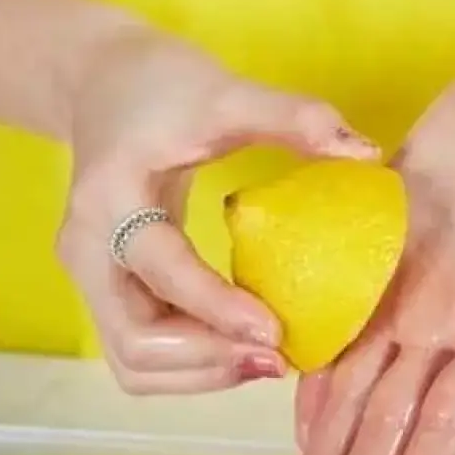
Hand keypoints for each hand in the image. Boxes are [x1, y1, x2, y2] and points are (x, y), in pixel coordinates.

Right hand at [55, 31, 378, 394]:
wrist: (98, 82)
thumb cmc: (159, 85)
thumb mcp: (225, 91)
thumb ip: (293, 118)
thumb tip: (367, 153)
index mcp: (109, 199)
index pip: (160, 270)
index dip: (217, 308)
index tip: (276, 331)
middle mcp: (86, 252)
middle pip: (135, 343)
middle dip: (209, 360)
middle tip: (278, 355)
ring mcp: (91, 278)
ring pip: (134, 361)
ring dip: (200, 372)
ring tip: (265, 356)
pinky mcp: (108, 291)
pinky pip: (142, 350)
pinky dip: (190, 362)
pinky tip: (240, 342)